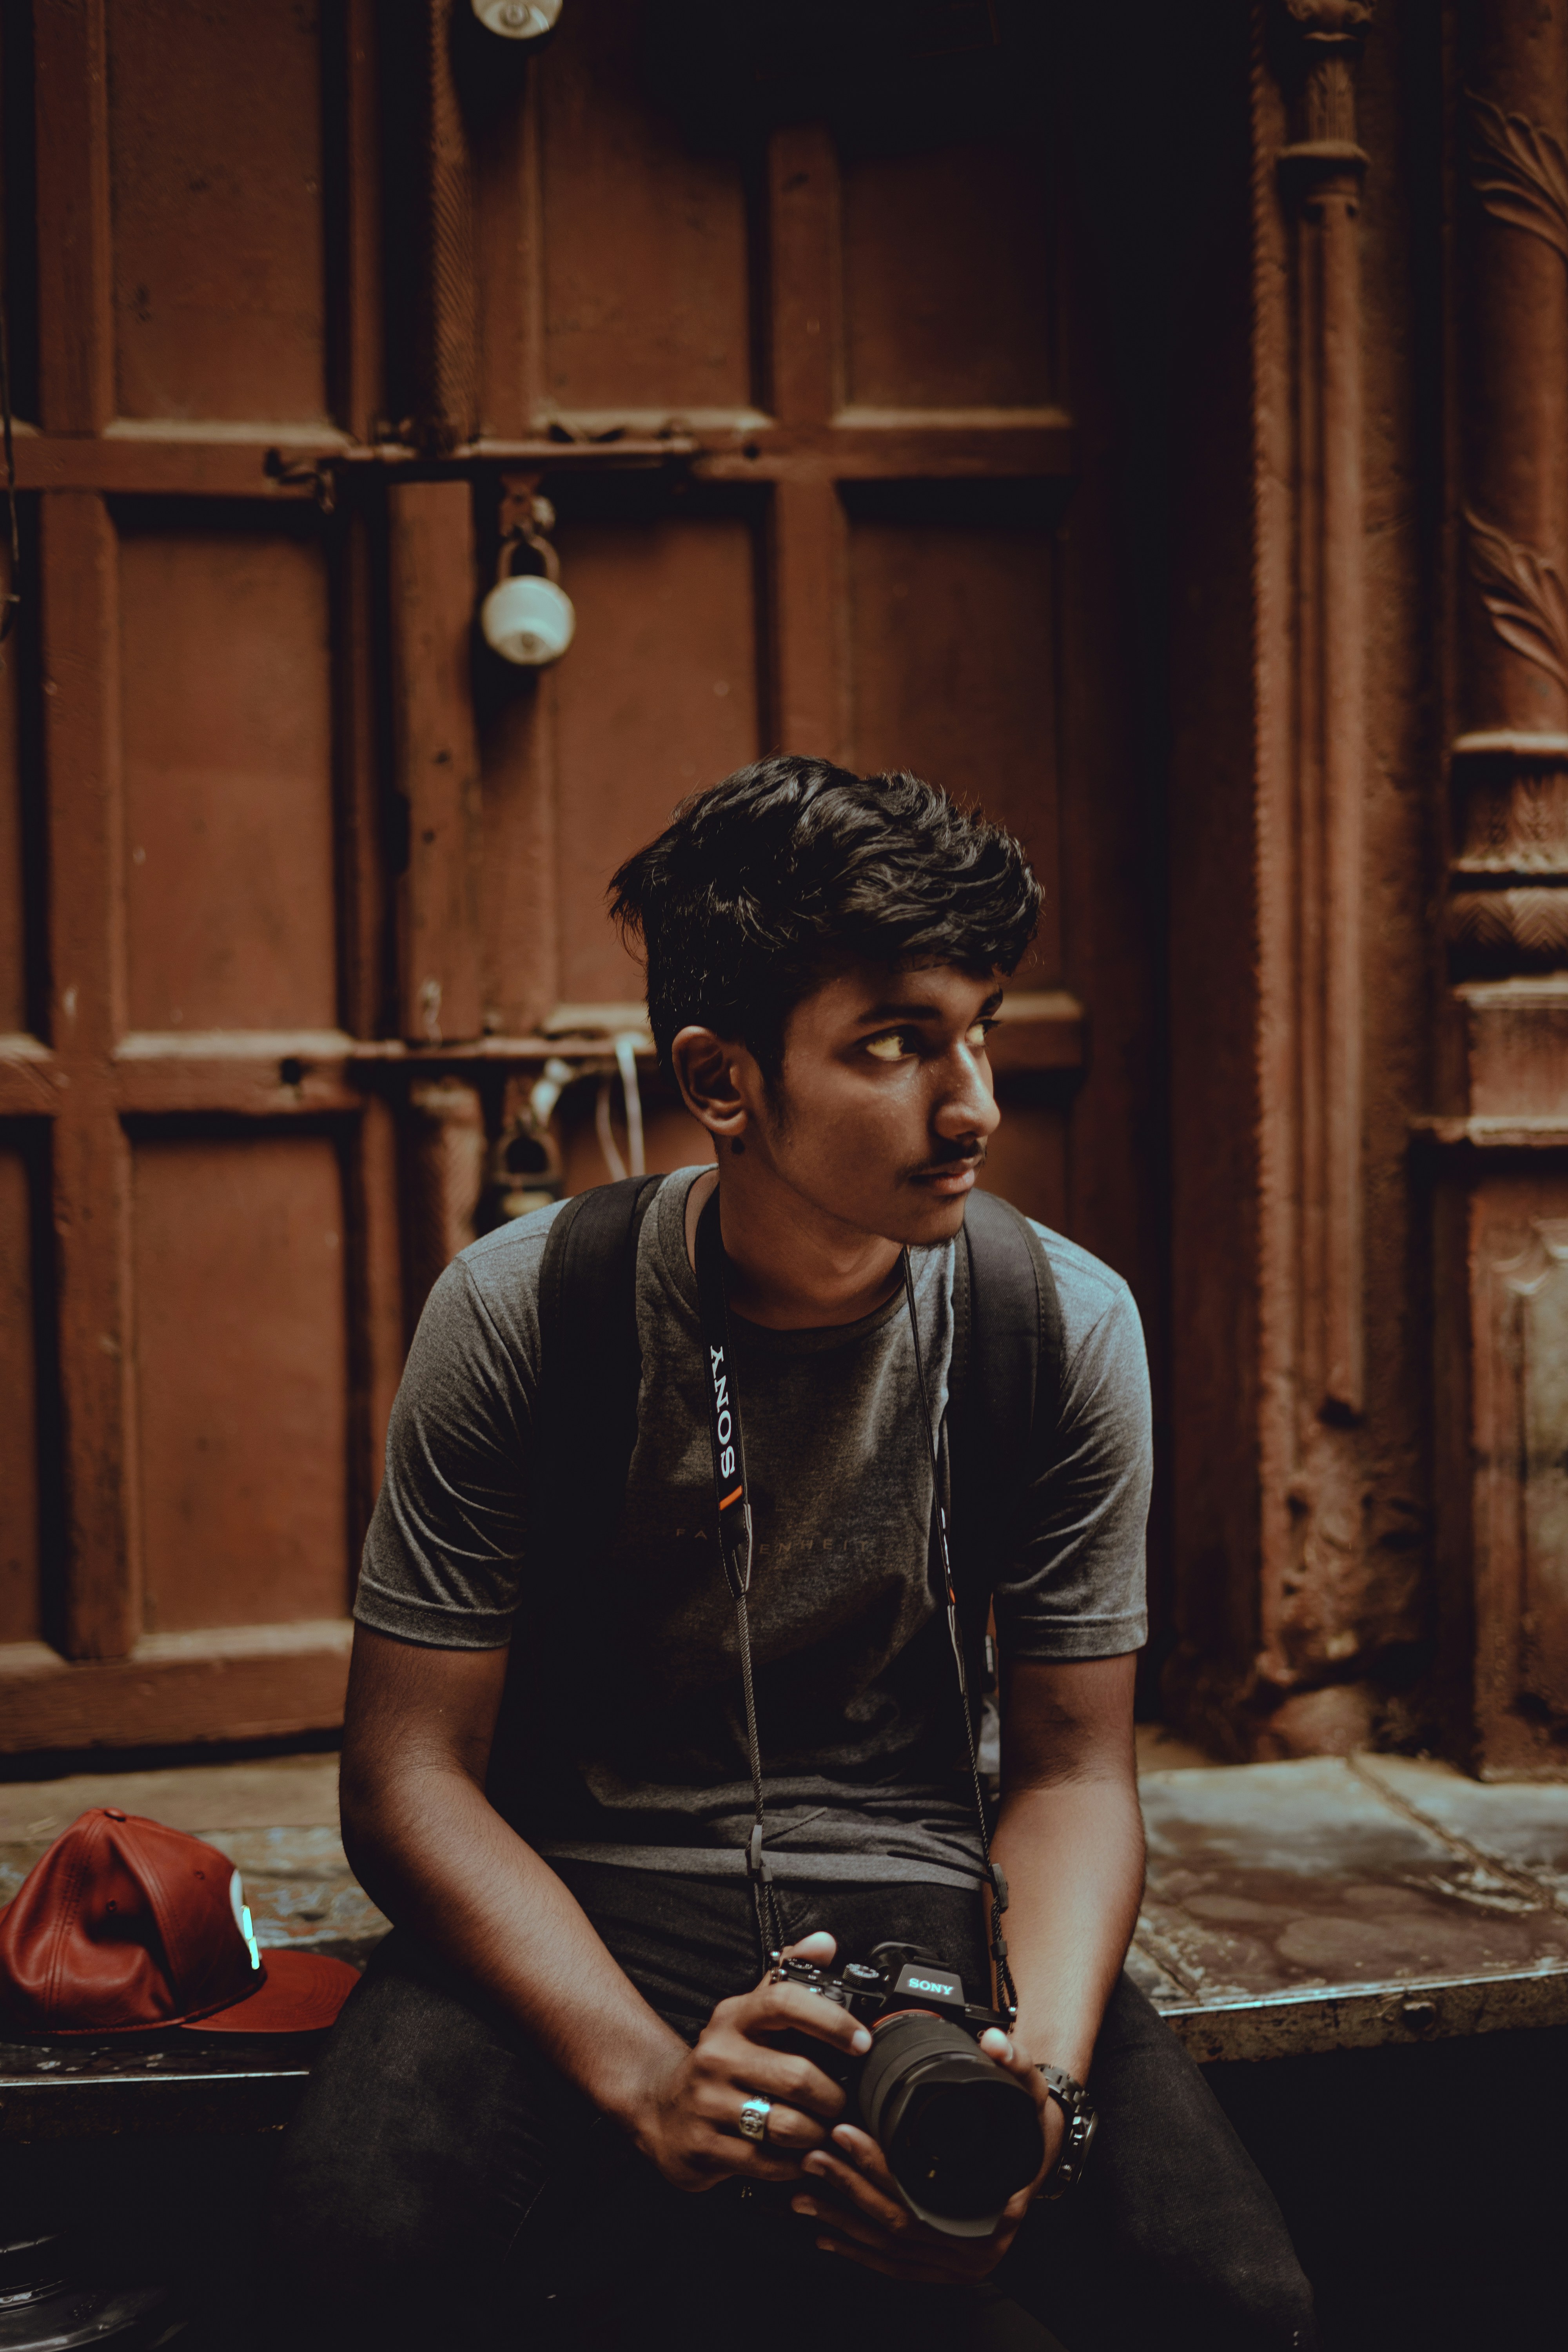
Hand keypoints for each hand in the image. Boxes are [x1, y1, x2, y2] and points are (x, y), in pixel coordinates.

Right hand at [624, 1933, 872, 2192]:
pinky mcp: (705, 2148)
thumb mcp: (749, 2014)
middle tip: (845, 2103)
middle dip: (834, 2096)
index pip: (784, 2003)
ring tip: (826, 2131)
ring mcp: (707, 2104)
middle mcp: (717, 2056)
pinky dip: (797, 2164)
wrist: (661, 2107)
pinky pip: (769, 2163)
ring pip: (787, 2126)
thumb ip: (789, 1978)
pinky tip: (802, 2156)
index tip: (861, 2042)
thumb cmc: (723, 2060)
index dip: (830, 2021)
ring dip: (819, 2134)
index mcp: (734, 2017)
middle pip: (797, 2076)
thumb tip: (825, 1942)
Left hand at [791, 2024, 1064, 2284]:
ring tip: (804, 2194)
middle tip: (813, 2157)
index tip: (843, 2134)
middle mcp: (976, 2248)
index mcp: (994, 2211)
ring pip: (889, 2251)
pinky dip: (858, 2252)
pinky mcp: (945, 2270)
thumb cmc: (1034, 2132)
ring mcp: (959, 2265)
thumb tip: (995, 2040)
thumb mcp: (1033, 2095)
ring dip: (842, 2224)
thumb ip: (1017, 2064)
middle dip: (848, 2191)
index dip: (877, 2166)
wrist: (1044, 2160)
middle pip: (897, 2224)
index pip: (920, 2194)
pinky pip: (894, 2269)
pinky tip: (828, 2234)